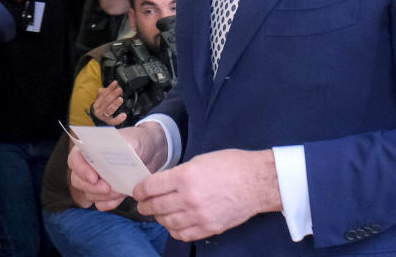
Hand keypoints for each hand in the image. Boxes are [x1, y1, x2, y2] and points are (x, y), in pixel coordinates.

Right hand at [68, 122, 166, 208]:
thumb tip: (116, 154)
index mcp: (88, 149)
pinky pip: (100, 204)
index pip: (75, 159)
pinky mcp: (104, 194)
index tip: (94, 177)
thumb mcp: (131, 140)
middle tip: (108, 188)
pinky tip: (120, 197)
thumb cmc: (135, 142)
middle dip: (92, 187)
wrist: (148, 153)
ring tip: (120, 191)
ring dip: (103, 196)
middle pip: (78, 180)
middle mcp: (87, 166)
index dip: (81, 170)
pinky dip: (110, 203)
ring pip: (89, 194)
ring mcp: (94, 182)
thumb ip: (123, 146)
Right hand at [91, 80, 127, 124]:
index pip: (103, 94)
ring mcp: (103, 116)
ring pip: (109, 110)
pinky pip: (113, 121)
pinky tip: (123, 115)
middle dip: (113, 94)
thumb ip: (105, 92)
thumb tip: (113, 85)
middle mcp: (99, 109)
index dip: (110, 88)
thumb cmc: (101, 108)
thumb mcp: (101, 99)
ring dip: (115, 104)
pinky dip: (118, 119)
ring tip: (120, 99)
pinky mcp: (108, 122)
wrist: (98, 120)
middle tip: (119, 90)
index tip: (115, 83)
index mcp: (97, 103)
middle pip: (106, 101)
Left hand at [133, 149, 281, 241]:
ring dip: (158, 218)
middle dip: (144, 206)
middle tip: (142, 204)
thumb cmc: (230, 166)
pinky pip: (183, 234)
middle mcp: (189, 198)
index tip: (137, 191)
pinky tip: (173, 223)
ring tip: (158, 213)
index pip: (150, 187)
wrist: (258, 182)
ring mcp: (199, 215)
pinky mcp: (209, 227)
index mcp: (185, 177)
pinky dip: (174, 230)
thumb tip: (161, 185)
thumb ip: (177, 175)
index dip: (139, 190)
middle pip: (155, 206)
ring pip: (167, 222)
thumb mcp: (198, 161)